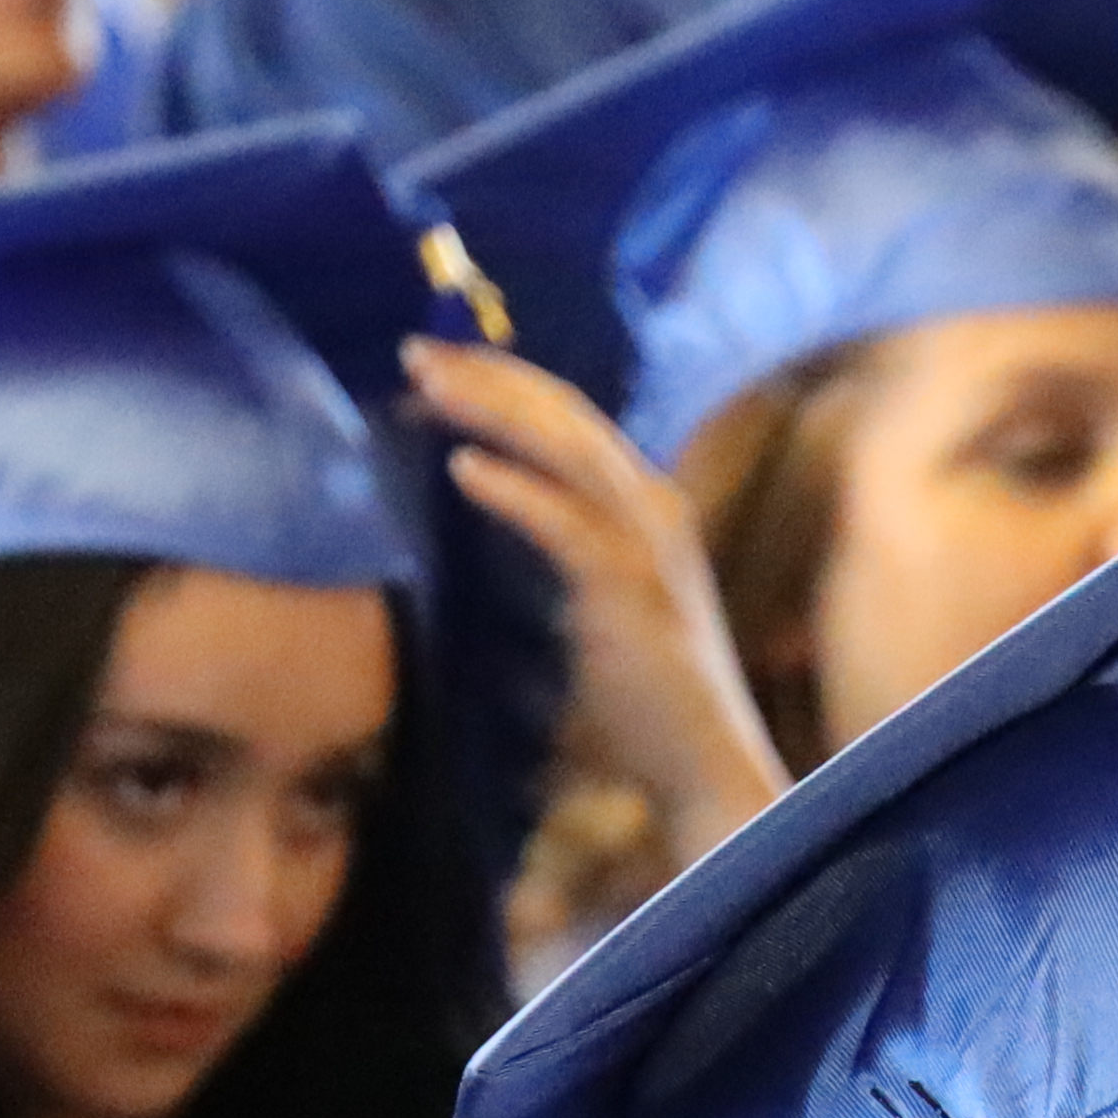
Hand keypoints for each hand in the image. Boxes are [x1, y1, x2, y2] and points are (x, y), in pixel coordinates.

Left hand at [403, 334, 791, 877]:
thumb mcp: (600, 603)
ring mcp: (648, 542)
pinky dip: (514, 488)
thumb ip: (563, 551)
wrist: (704, 766)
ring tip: (426, 383)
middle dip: (487, 375)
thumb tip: (493, 511)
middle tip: (413, 351)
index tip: (437, 375)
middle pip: (566, 414)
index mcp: (647, 507)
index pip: (572, 423)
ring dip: (493, 407)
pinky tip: (463, 469)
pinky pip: (564, 519)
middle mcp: (655, 507)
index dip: (504, 388)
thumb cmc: (645, 702)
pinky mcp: (631, 584)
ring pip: (566, 446)